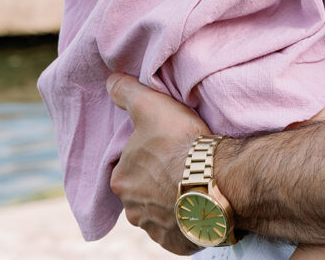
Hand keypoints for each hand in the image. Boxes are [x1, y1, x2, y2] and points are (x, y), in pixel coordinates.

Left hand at [107, 73, 208, 254]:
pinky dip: (187, 218)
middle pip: (140, 192)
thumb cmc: (180, 142)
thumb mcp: (151, 106)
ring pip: (159, 212)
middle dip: (155, 181)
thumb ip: (127, 92)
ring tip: (192, 182)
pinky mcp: (178, 244)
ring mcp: (155, 230)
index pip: (126, 166)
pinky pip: (179, 230)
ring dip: (170, 201)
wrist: (215, 181)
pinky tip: (200, 201)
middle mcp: (132, 211)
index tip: (163, 147)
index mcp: (120, 181)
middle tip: (178, 164)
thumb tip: (109, 80)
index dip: (144, 155)